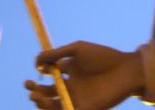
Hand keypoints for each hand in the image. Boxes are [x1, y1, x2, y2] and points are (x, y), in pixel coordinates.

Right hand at [24, 41, 144, 108]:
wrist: (125, 70)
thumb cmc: (103, 57)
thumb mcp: (77, 50)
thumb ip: (56, 54)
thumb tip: (37, 62)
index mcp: (70, 72)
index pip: (49, 77)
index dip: (41, 72)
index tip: (42, 66)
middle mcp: (72, 87)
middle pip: (47, 94)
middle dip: (35, 91)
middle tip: (30, 86)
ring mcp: (78, 100)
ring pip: (53, 107)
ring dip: (41, 104)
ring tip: (38, 96)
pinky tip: (50, 104)